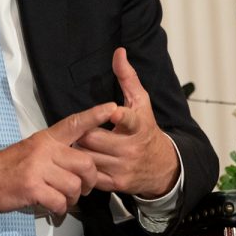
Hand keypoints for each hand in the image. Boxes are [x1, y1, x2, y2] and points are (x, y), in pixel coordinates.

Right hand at [0, 101, 116, 215]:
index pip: (75, 123)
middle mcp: (44, 150)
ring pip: (74, 185)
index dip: (94, 115)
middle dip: (89, 180)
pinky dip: (60, 209)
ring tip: (65, 200)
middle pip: (85, 163)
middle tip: (84, 188)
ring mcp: (38, 168)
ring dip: (73, 198)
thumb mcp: (34, 148)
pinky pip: (59, 201)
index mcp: (47, 138)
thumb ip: (56, 150)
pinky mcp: (32, 187)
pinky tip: (55, 208)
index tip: (111, 107)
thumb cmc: (10, 166)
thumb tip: (80, 158)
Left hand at [77, 48, 179, 198]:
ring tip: (72, 143)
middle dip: (83, 132)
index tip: (114, 112)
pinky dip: (82, 168)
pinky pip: (90, 176)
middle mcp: (132, 148)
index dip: (121, 117)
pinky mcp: (116, 184)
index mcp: (139, 126)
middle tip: (75, 128)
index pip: (130, 120)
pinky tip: (78, 160)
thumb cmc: (146, 129)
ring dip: (79, 149)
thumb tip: (118, 52)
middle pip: (96, 139)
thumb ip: (127, 77)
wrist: (162, 166)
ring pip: (89, 157)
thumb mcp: (141, 102)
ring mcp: (123, 167)